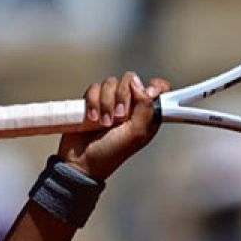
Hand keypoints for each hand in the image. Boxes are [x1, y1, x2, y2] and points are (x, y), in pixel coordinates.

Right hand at [57, 72, 171, 180]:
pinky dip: (93, 102)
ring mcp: (111, 101)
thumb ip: (145, 108)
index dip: (154, 86)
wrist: (83, 161)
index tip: (148, 93)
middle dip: (123, 97)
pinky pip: (94, 88)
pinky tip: (91, 119)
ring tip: (103, 123)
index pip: (158, 88)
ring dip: (106, 103)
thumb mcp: (137, 133)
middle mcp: (130, 105)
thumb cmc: (112, 152)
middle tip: (119, 117)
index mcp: (146, 113)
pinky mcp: (94, 101)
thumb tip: (139, 85)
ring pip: (111, 83)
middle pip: (131, 80)